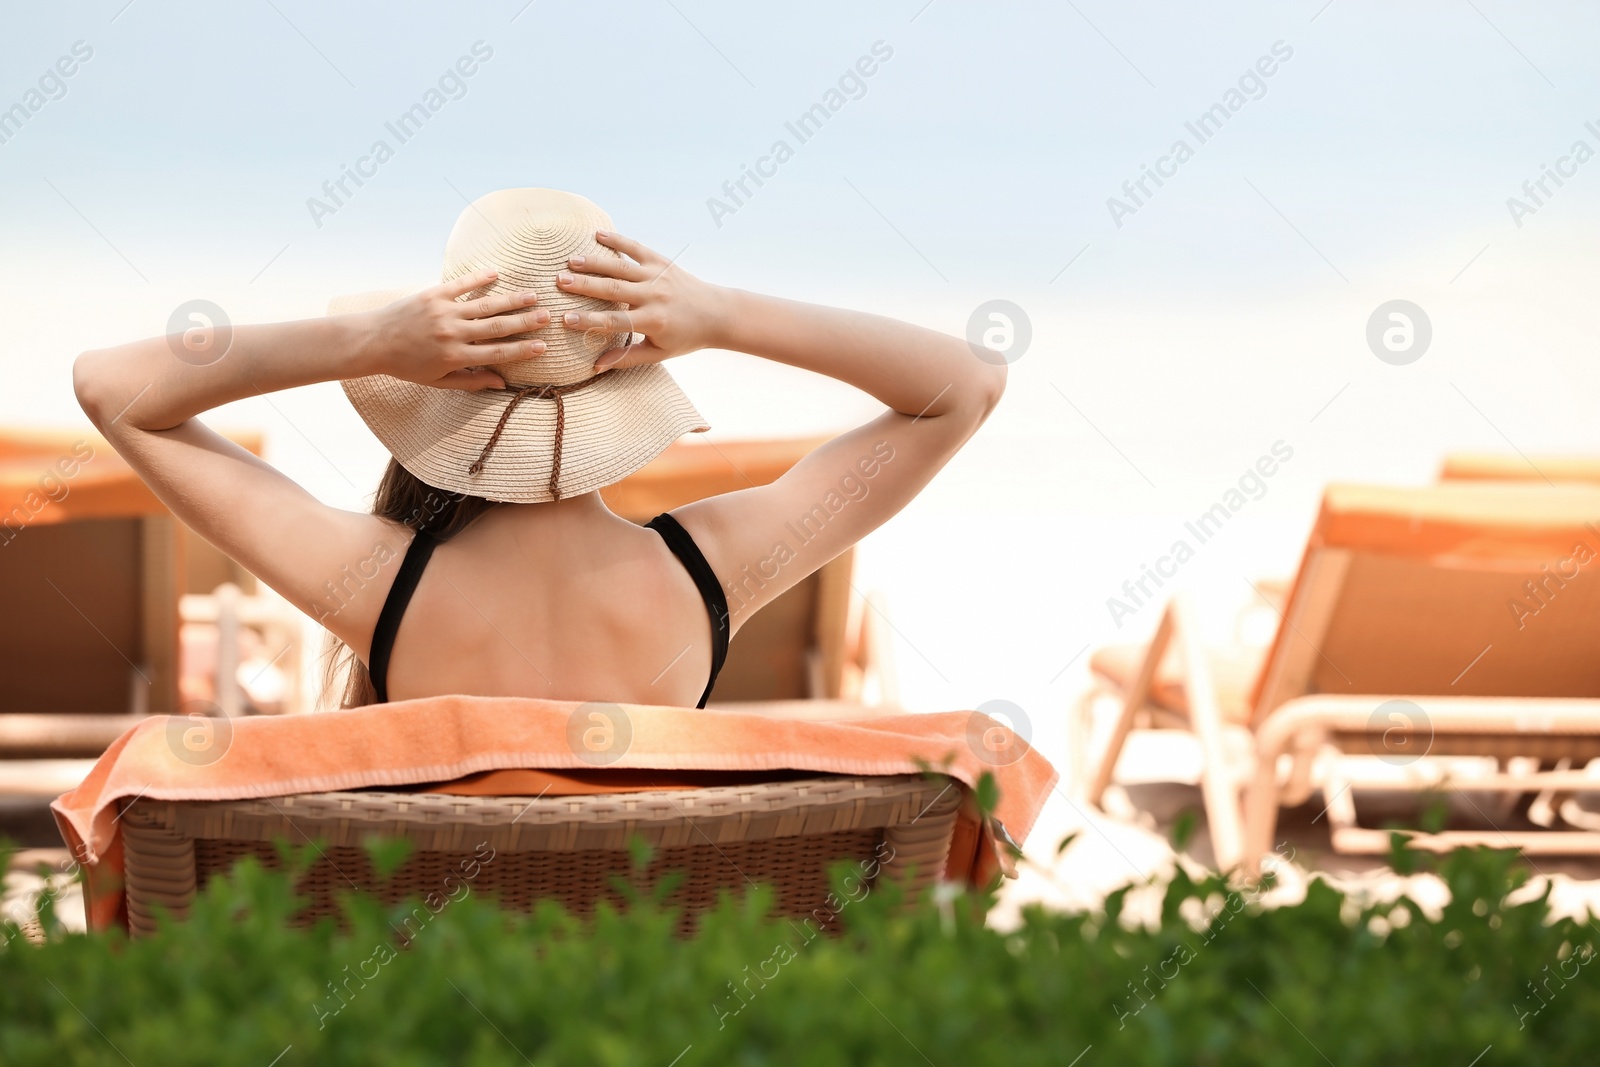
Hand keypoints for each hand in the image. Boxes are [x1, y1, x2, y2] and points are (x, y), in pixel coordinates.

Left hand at [358, 269, 549, 389]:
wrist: (373, 341)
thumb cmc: (407, 365)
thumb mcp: (438, 381)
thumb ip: (471, 382)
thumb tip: (501, 383)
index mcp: (455, 357)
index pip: (497, 353)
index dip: (522, 350)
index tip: (543, 346)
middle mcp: (453, 333)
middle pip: (497, 327)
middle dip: (525, 322)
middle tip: (548, 317)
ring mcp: (444, 312)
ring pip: (485, 305)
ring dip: (511, 300)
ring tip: (533, 295)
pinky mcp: (433, 294)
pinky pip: (461, 285)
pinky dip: (479, 278)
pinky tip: (496, 274)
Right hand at [554, 232, 725, 370]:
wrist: (716, 314)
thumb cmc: (685, 337)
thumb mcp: (659, 353)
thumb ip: (627, 358)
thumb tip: (596, 366)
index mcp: (653, 321)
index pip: (615, 322)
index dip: (589, 321)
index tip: (565, 319)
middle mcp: (654, 296)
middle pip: (613, 290)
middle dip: (584, 286)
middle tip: (559, 282)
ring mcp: (658, 276)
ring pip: (620, 267)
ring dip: (594, 262)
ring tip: (570, 261)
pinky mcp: (661, 261)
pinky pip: (636, 248)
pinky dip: (617, 240)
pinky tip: (596, 234)